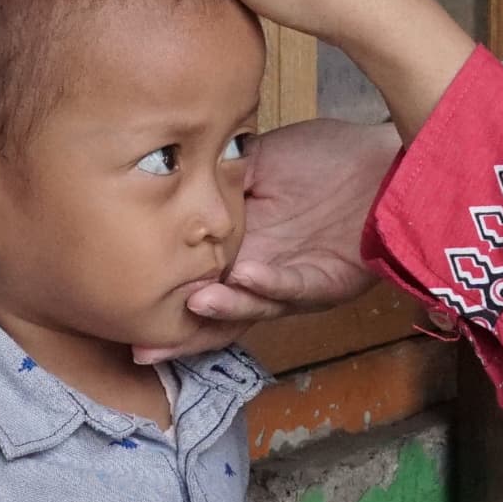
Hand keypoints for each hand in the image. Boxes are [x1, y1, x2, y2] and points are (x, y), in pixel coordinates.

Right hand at [133, 120, 399, 357]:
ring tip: (195, 302)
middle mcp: (255, 272)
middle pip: (213, 313)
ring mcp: (289, 284)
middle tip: (144, 343)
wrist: (382, 161)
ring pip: (251, 308)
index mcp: (235, 245)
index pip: (190, 276)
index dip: (160, 292)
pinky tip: (247, 277)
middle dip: (180, 331)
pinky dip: (271, 286)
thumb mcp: (255, 159)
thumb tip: (169, 170)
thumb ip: (216, 172)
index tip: (120, 302)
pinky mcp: (324, 283)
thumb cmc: (323, 160)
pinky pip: (294, 288)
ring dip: (223, 308)